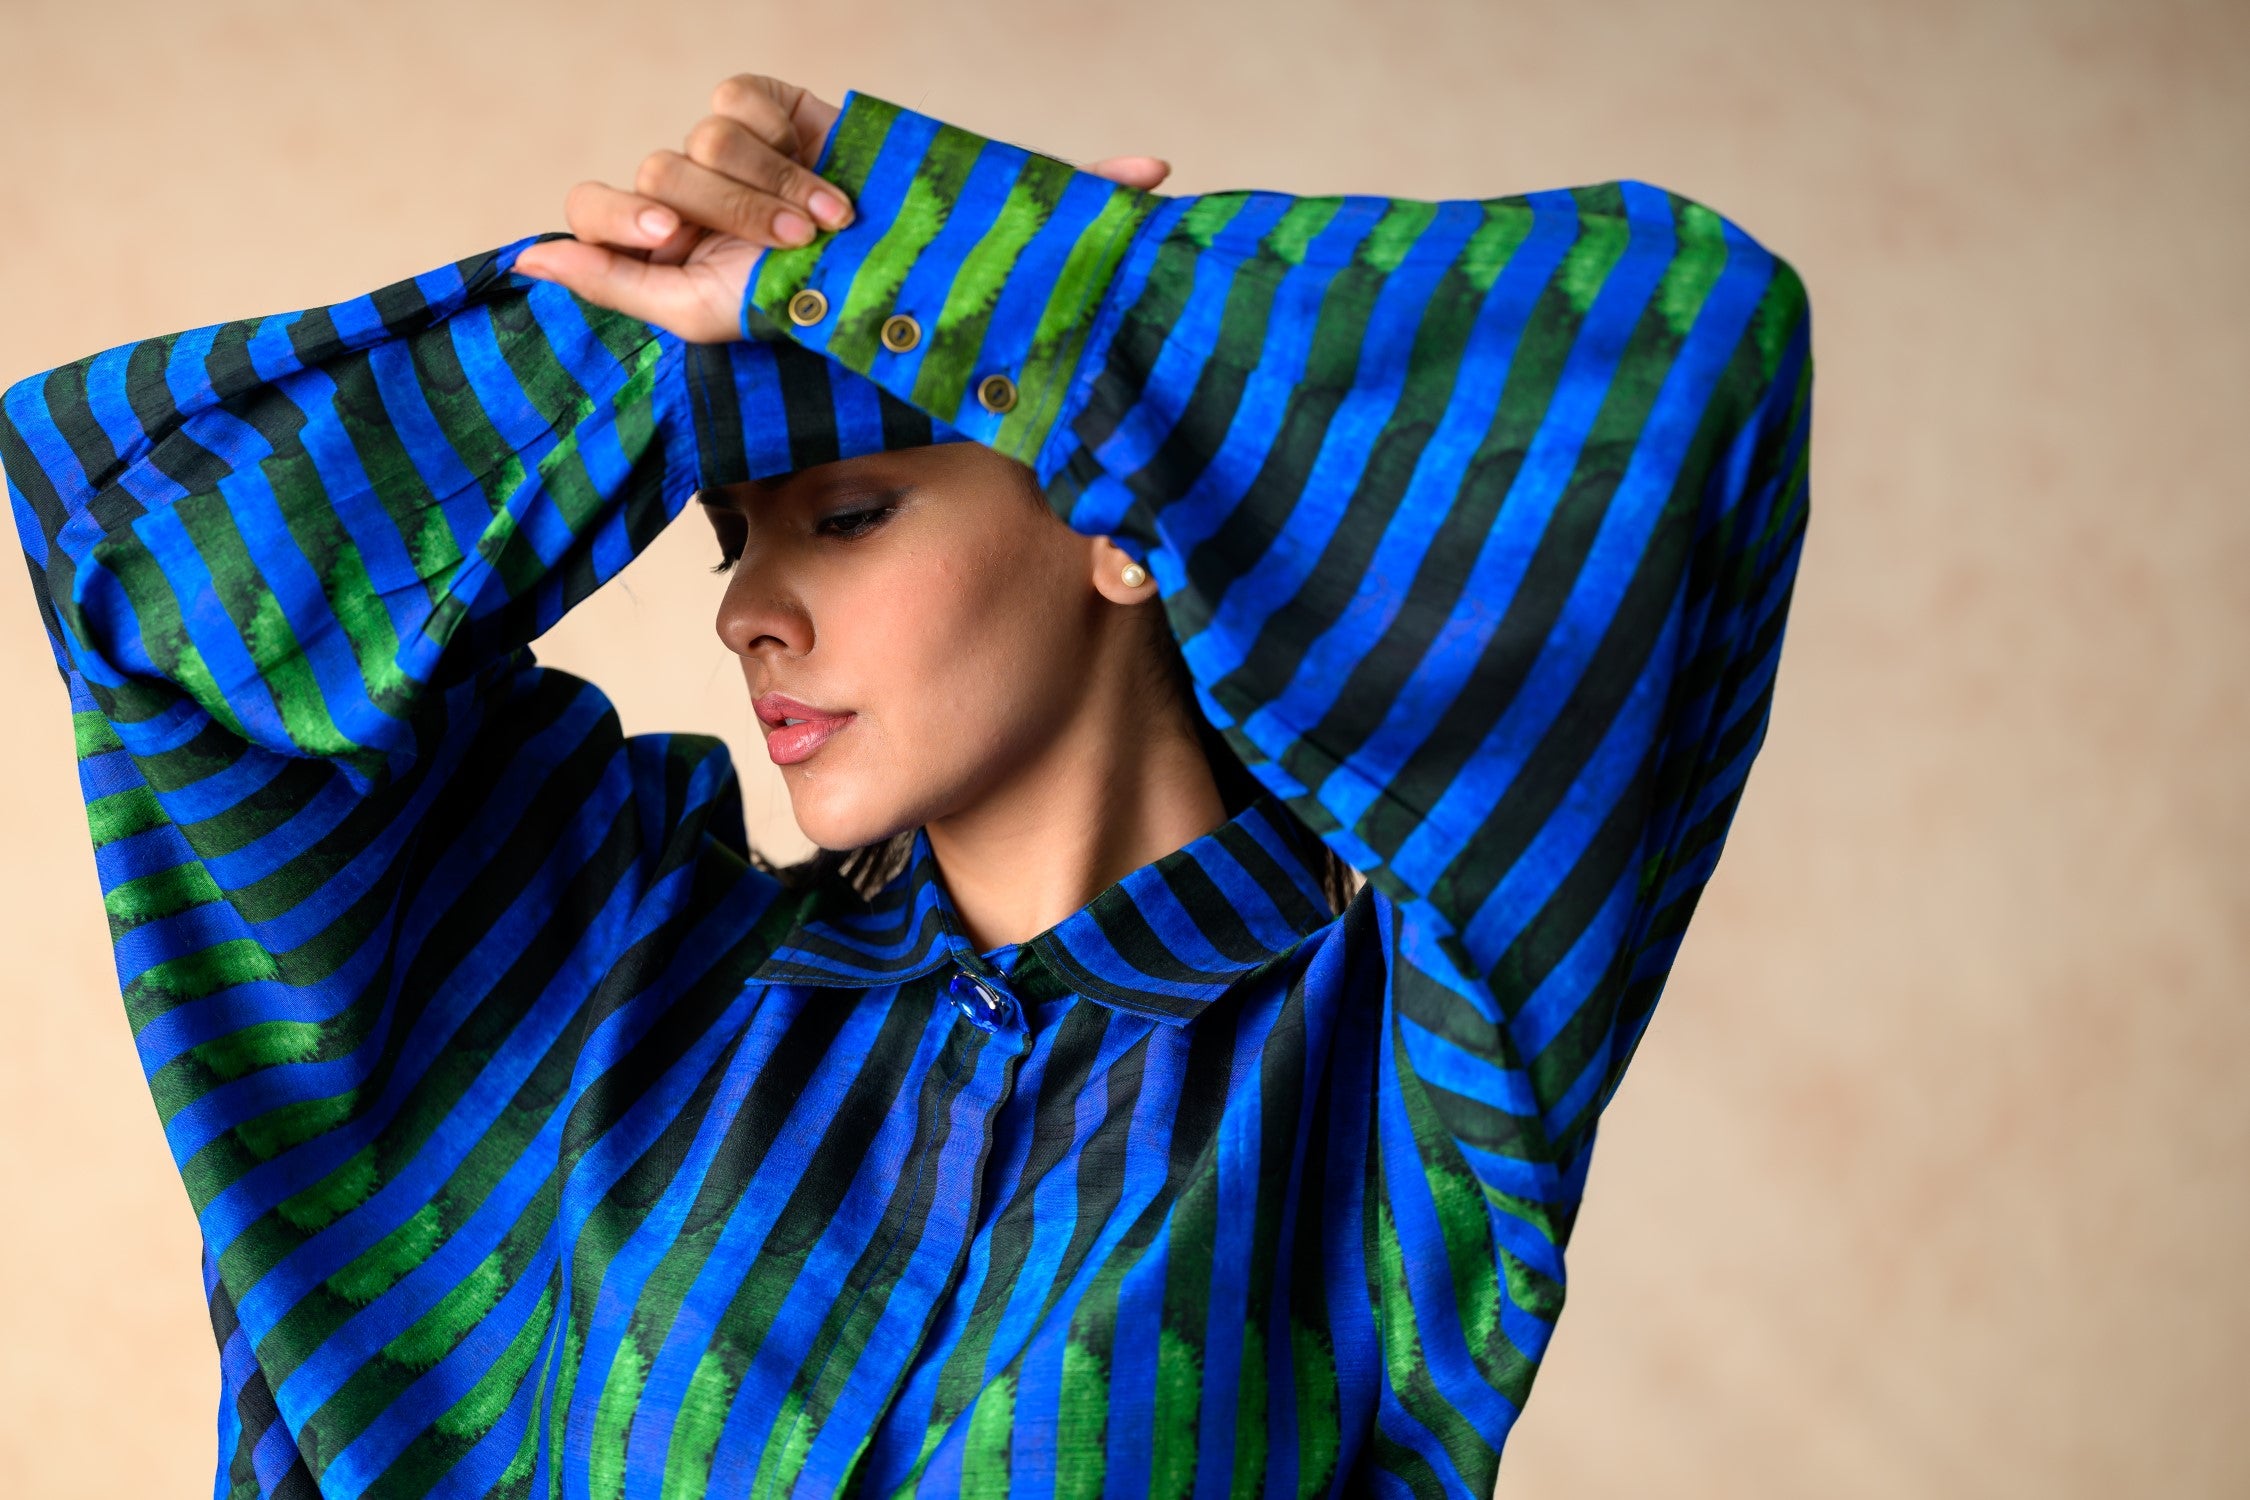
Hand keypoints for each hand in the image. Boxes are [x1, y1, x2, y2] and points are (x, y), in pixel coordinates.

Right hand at [513, 73, 1171, 343]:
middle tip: (810, 246)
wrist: (873, 379)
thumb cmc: (928, 305)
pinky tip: (563, 261)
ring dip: (675, 209)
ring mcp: (691, 231)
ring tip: (702, 255)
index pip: (746, 100)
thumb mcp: (993, 253)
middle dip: (749, 190)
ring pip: (645, 175)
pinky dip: (584, 239)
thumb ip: (1066, 199)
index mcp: (801, 153)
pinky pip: (588, 230)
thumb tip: (1161, 171)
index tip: (841, 216)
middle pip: (698, 137)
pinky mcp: (652, 283)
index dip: (779, 144)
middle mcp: (740, 184)